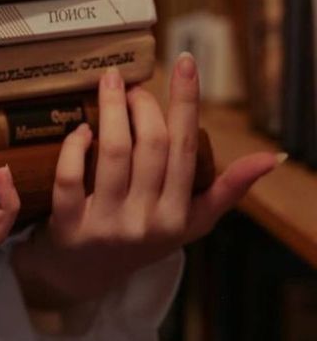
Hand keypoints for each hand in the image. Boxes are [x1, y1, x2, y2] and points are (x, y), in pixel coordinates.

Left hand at [12, 53, 281, 308]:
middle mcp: (145, 221)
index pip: (187, 149)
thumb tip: (272, 158)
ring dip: (112, 110)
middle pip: (151, 145)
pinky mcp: (69, 227)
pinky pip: (71, 177)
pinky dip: (75, 147)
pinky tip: (81, 130)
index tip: (185, 62)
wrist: (81, 278)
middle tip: (132, 86)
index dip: (187, 102)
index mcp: (178, 216)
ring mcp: (106, 225)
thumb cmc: (137, 243)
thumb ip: (226, 192)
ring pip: (113, 153)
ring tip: (109, 86)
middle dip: (143, 104)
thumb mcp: (188, 224)